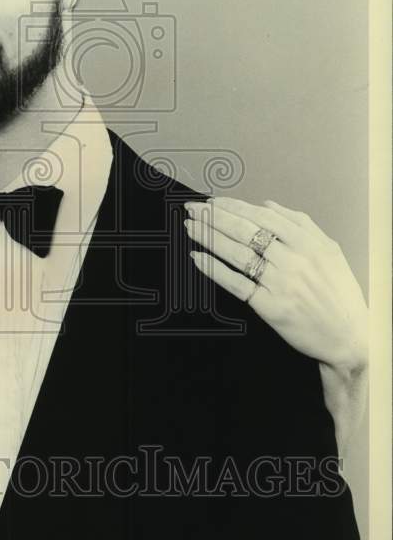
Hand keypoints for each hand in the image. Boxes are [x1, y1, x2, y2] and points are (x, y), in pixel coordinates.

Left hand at [184, 196, 368, 375]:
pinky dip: (214, 269)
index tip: (215, 201)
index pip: (264, 217)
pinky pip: (236, 284)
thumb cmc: (339, 295)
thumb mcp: (330, 252)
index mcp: (309, 244)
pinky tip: (197, 258)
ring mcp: (281, 285)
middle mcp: (294, 261)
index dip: (236, 207)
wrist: (349, 338)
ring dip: (209, 237)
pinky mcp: (270, 307)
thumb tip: (268, 204)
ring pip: (238, 254)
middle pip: (246, 232)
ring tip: (190, 227)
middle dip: (215, 217)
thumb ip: (302, 224)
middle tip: (192, 208)